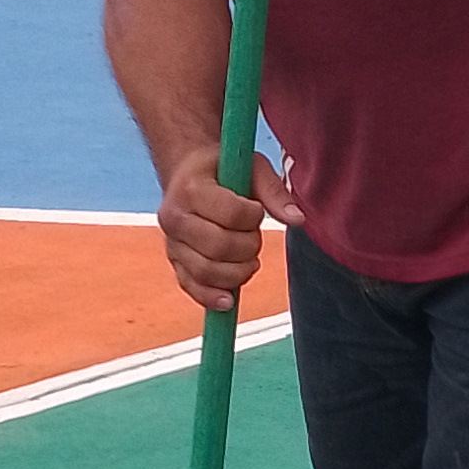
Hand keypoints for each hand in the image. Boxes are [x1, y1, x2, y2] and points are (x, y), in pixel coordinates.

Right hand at [157, 148, 300, 311]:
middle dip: (248, 246)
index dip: (253, 217)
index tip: (256, 210)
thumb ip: (274, 191)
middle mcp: (175, 217)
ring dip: (237, 272)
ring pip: (206, 271)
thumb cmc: (222, 169)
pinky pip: (191, 287)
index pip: (231, 214)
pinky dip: (211, 297)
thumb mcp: (251, 168)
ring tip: (248, 258)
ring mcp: (172, 241)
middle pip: (219, 246)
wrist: (187, 172)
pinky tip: (228, 300)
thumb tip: (297, 219)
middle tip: (253, 235)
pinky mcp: (174, 261)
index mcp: (192, 189)